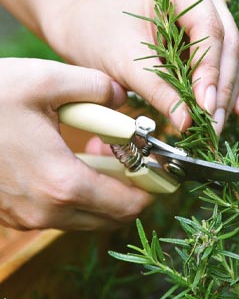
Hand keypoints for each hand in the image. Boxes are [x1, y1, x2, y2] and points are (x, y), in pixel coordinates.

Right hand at [0, 58, 152, 229]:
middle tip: (137, 161)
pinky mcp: (15, 214)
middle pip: (110, 217)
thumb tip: (123, 98)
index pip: (126, 204)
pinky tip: (74, 161)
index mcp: (62, 182)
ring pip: (87, 217)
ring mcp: (28, 216)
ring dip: (105, 193)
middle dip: (131, 191)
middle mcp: (47, 210)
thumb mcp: (47, 81)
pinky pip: (62, 213)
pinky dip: (79, 194)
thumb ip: (97, 87)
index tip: (163, 173)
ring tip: (106, 156)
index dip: (152, 190)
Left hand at [46, 0, 238, 134]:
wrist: (90, 29)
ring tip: (216, 126)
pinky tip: (236, 110)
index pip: (208, 29)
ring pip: (237, 56)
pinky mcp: (216, 35)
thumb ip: (158, 90)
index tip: (204, 108)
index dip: (210, 72)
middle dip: (220, 90)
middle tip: (211, 128)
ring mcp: (215, 11)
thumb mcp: (125, 62)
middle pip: (228, 44)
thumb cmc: (101, 35)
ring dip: (229, 93)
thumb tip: (187, 122)